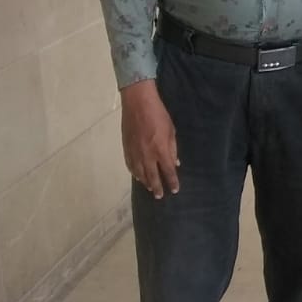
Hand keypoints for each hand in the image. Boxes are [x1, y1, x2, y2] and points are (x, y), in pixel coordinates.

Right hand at [120, 79, 178, 198]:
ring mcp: (135, 153)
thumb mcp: (171, 132)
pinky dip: (134, 173)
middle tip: (159, 196)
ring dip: (145, 182)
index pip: (168, 172)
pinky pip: (130, 165)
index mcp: (161, 151)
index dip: (172, 182)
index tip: (175, 190)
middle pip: (152, 176)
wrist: (138, 105)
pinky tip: (137, 177)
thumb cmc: (159, 116)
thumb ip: (173, 149)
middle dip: (157, 187)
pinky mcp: (126, 148)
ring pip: (139, 173)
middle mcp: (147, 155)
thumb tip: (175, 163)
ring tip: (150, 188)